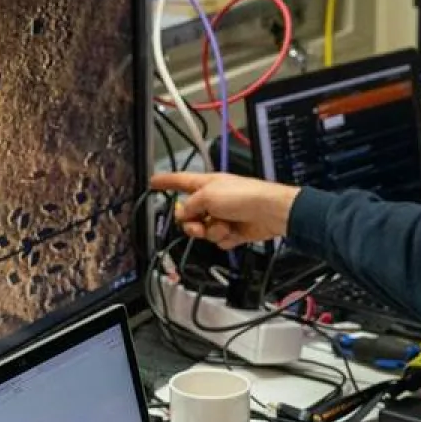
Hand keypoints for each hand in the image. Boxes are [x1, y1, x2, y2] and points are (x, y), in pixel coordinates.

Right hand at [149, 172, 299, 249]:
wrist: (269, 212)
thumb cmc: (243, 196)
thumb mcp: (207, 195)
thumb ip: (190, 206)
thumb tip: (184, 215)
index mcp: (206, 185)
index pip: (179, 181)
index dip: (165, 182)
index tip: (152, 182)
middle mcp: (212, 200)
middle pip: (188, 215)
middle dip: (191, 223)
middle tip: (198, 224)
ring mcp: (222, 216)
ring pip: (202, 230)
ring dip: (211, 232)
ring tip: (223, 226)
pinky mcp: (232, 231)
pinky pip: (217, 240)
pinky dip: (224, 238)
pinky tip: (234, 232)